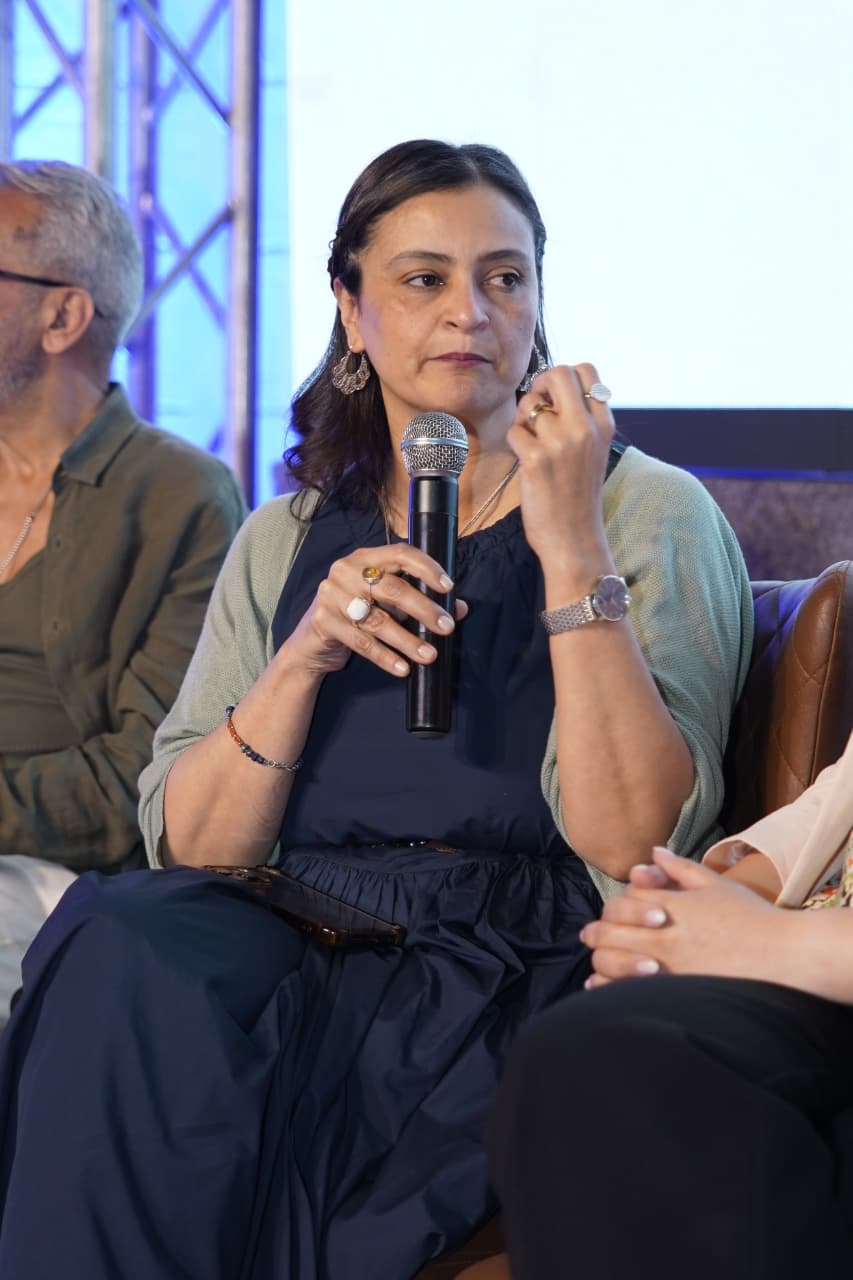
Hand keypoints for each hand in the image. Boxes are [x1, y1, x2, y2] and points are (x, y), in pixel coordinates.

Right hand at [284, 544, 467, 678]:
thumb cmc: (357, 616)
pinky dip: (385, 656)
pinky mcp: (324, 621)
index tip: (448, 587)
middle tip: (446, 627)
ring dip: (408, 640)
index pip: (401, 553)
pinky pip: (361, 641)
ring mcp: (332, 595)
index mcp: (366, 557)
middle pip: (393, 588)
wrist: (312, 644)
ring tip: (430, 655)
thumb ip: (421, 602)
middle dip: (424, 609)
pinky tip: (402, 668)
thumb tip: (461, 609)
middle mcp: (346, 570)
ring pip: (378, 619)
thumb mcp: (389, 605)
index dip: (427, 568)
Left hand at [506, 363, 613, 571]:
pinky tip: (526, 461)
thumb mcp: (594, 451)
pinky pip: (514, 430)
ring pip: (530, 403)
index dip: (565, 377)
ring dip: (524, 420)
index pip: (587, 371)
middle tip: (537, 410)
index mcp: (604, 424)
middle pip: (558, 373)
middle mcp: (585, 428)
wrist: (574, 539)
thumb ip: (582, 419)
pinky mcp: (536, 459)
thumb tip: (553, 388)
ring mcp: (561, 443)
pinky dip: (515, 443)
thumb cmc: (578, 496)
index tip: (556, 398)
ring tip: (532, 443)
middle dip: (541, 385)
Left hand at [580, 846, 786, 988]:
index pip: (626, 900)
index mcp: (672, 904)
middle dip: (596, 931)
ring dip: (599, 958)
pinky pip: (629, 990)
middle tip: (589, 934)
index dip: (618, 905)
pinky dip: (609, 988)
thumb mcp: (716, 884)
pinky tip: (601, 988)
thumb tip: (654, 852)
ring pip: (613, 960)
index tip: (613, 913)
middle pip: (611, 928)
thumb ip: (681, 869)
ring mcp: (668, 964)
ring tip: (596, 959)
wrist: (782, 955)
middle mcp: (664, 933)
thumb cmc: (752, 918)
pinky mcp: (674, 990)